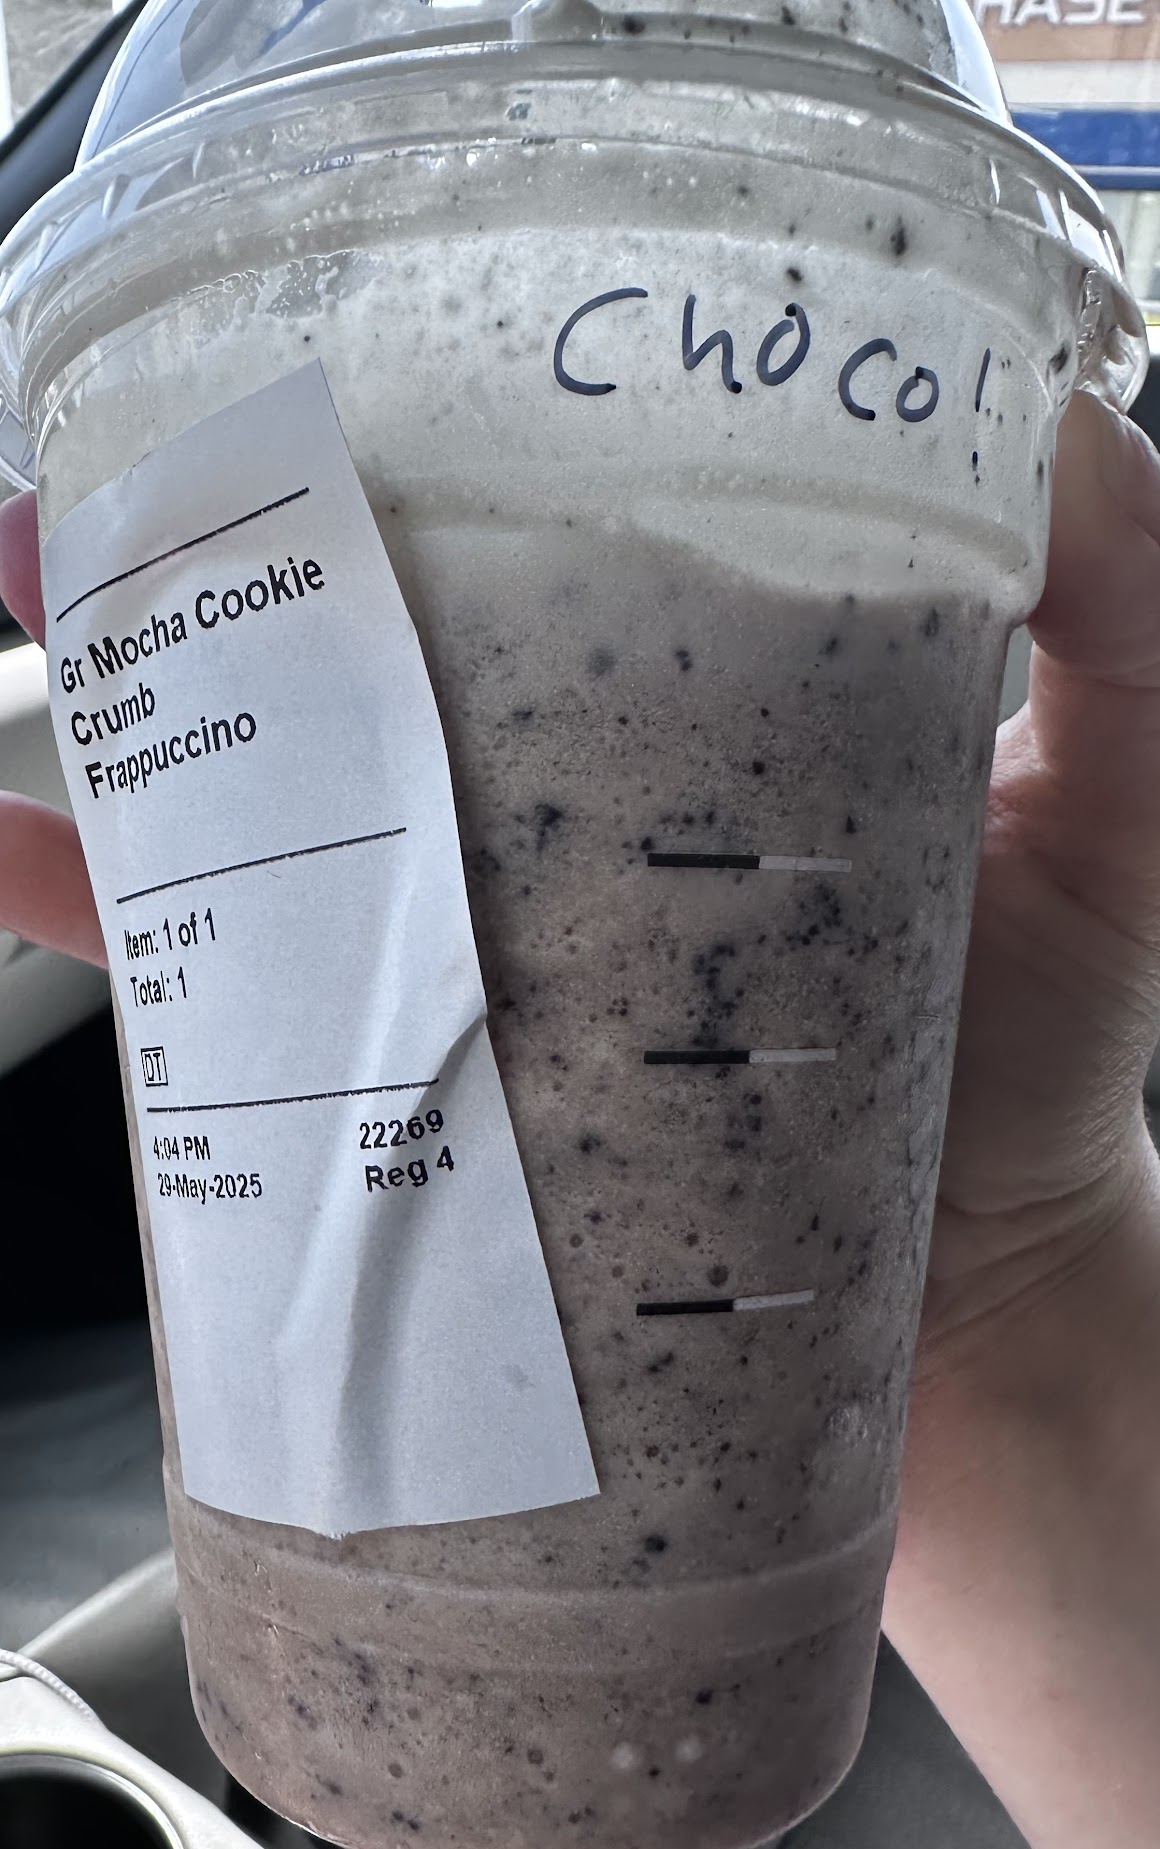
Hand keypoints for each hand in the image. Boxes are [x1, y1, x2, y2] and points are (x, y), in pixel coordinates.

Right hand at [4, 393, 1156, 1272]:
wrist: (980, 1319)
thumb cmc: (1052, 1065)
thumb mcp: (1115, 821)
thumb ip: (1123, 633)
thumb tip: (1067, 421)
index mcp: (684, 724)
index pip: (522, 566)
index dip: (393, 472)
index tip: (280, 394)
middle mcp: (561, 824)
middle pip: (358, 673)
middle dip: (198, 579)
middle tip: (69, 512)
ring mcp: (490, 966)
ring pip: (271, 821)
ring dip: (126, 728)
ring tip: (27, 622)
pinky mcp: (444, 1109)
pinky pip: (261, 1022)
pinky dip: (130, 951)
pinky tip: (19, 879)